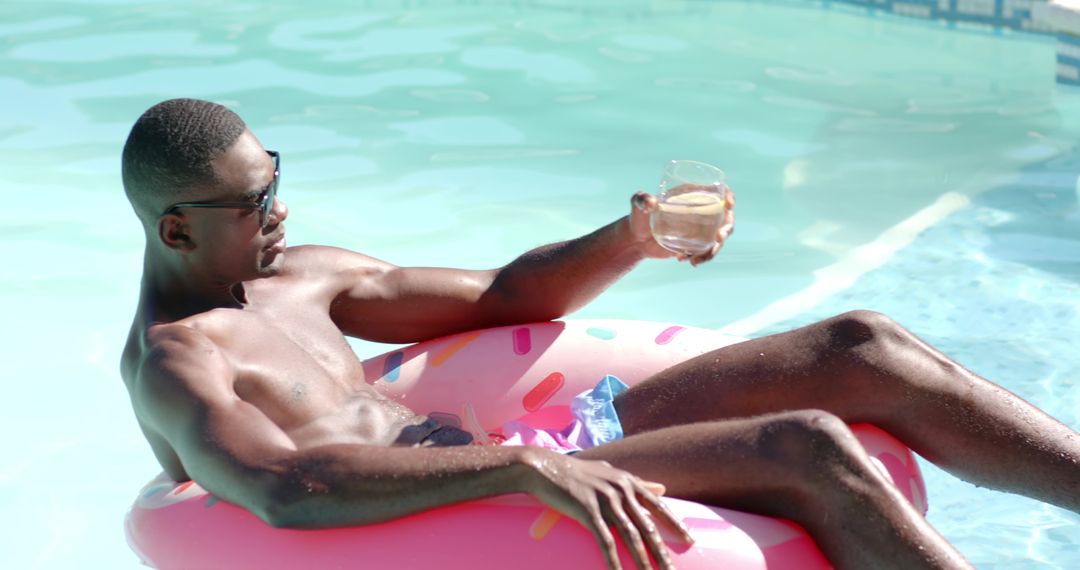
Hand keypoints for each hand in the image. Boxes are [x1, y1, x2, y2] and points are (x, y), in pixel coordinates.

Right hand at [522, 450, 693, 569]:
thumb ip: (637, 482)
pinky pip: (605, 541)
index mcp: (627, 481)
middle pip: (647, 526)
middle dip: (662, 552)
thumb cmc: (576, 473)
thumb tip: (662, 487)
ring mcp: (605, 500)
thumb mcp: (610, 473)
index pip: (658, 505)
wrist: (544, 467)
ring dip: (643, 561)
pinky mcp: (587, 511)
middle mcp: (620, 489)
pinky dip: (614, 561)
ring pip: (630, 536)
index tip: (690, 540)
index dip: (675, 524)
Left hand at [628, 188, 735, 266]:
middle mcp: (700, 211)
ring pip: (718, 239)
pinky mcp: (695, 244)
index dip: (728, 196)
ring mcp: (700, 229)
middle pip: (724, 218)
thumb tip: (650, 203)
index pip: (717, 192)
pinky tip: (689, 261)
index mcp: (691, 196)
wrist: (636, 241)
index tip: (728, 205)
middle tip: (718, 238)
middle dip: (726, 229)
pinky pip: (708, 251)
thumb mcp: (637, 205)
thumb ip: (641, 200)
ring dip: (714, 250)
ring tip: (696, 259)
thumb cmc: (637, 217)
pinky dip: (703, 257)